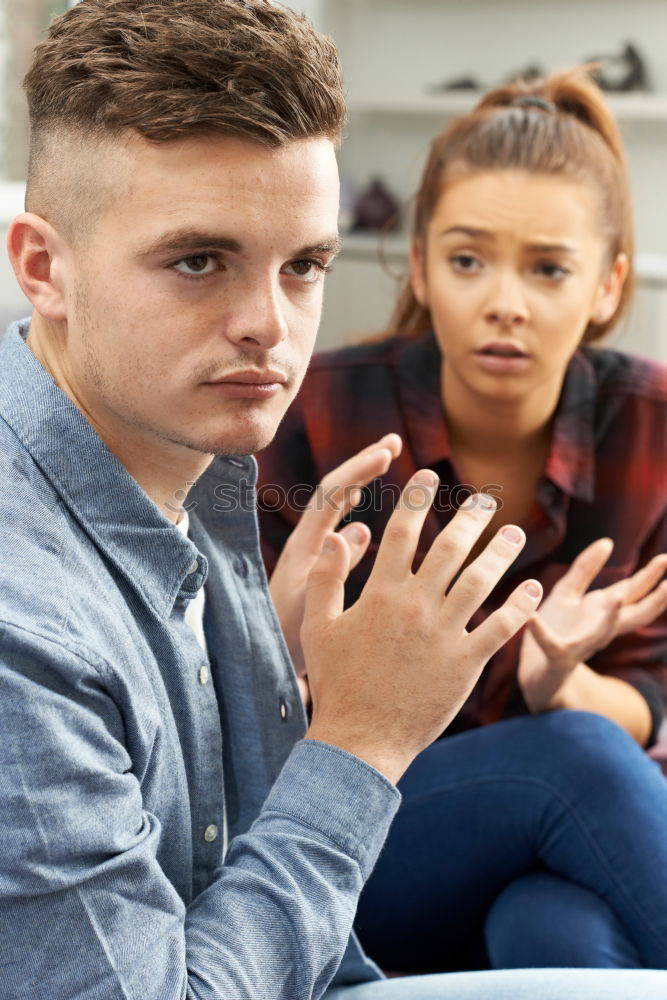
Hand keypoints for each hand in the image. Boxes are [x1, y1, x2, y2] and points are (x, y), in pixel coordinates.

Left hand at [269, 433, 401, 672]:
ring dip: (361, 481)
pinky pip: (341, 527)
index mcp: (307, 548)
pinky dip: (358, 508)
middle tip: (394, 442)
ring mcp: (313, 552)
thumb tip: (359, 528)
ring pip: (339, 506)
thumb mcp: (313, 607)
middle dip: (362, 464)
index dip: (359, 471)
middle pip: (335, 491)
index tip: (387, 452)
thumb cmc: (286, 638)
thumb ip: (334, 571)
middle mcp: (308, 543)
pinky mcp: (319, 566)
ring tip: (387, 459)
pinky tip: (375, 511)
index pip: (332, 496)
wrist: (265, 659)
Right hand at [302, 473, 542, 783]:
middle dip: (470, 517)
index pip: (401, 532)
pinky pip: (499, 628)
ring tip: (515, 534)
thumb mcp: (318, 627)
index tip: (428, 475)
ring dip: (501, 553)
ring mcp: (443, 634)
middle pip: (449, 548)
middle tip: (486, 500)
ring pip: (480, 580)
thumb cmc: (336, 682)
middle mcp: (415, 606)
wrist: (360, 739)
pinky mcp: (465, 663)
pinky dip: (519, 605)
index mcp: (380, 593)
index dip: (416, 499)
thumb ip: (326, 579)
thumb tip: (336, 535)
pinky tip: (532, 588)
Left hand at [518, 538, 666, 711]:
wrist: (538, 673)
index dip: (649, 577)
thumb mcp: (569, 593)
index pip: (632, 593)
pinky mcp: (554, 656)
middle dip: (651, 601)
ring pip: (600, 634)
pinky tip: (532, 617)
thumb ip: (586, 568)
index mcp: (601, 612)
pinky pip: (549, 644)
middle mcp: (598, 630)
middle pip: (630, 615)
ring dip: (609, 618)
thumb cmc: (556, 629)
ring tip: (616, 598)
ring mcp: (580, 645)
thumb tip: (608, 542)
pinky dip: (540, 632)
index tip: (665, 559)